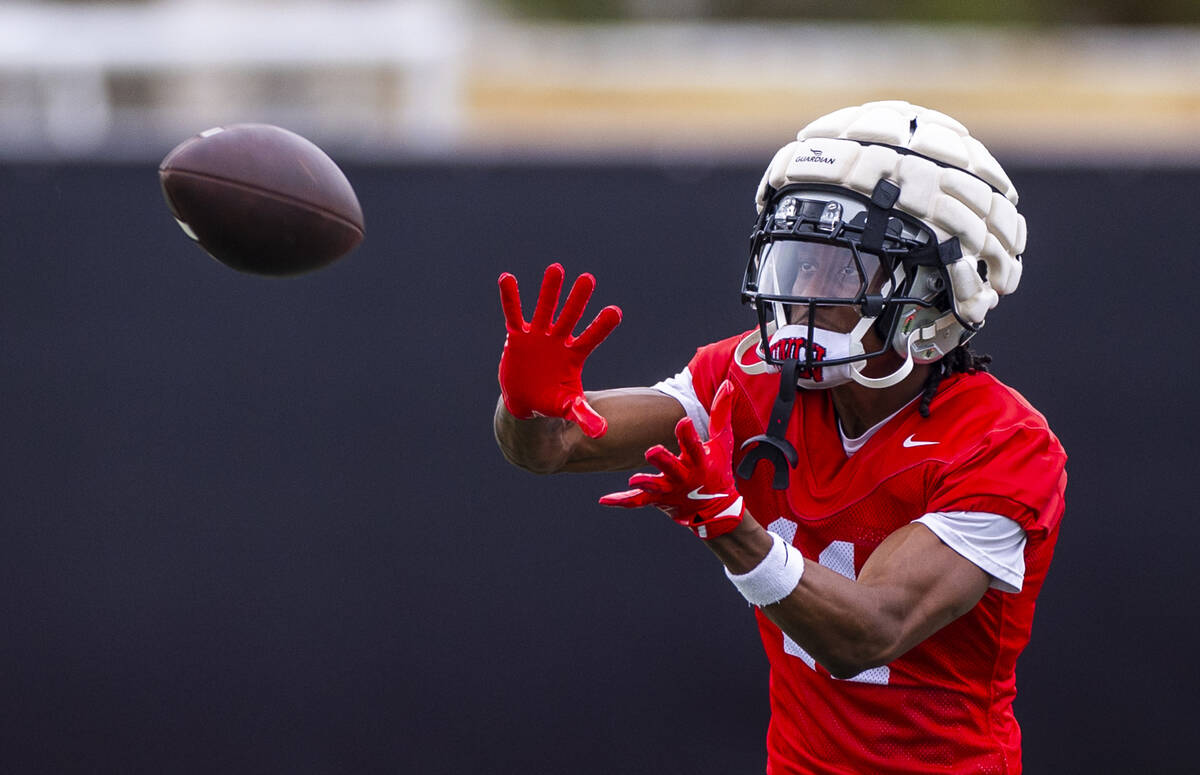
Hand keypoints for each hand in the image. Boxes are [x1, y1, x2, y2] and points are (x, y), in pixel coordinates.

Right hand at [498, 263, 621, 437]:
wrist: (525, 402)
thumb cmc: (551, 403)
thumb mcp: (567, 409)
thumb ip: (583, 416)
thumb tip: (601, 432)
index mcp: (574, 356)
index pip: (591, 338)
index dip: (601, 325)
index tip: (615, 311)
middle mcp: (558, 341)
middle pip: (570, 317)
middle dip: (577, 299)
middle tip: (588, 279)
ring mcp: (538, 337)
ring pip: (544, 309)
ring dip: (549, 290)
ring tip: (557, 268)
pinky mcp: (517, 338)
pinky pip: (513, 315)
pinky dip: (510, 298)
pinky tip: (507, 278)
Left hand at [599, 381, 742, 538]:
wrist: (715, 509)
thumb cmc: (717, 469)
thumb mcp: (722, 441)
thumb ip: (721, 413)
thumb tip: (726, 385)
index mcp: (700, 460)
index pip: (694, 445)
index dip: (688, 435)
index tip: (683, 422)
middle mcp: (685, 476)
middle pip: (673, 468)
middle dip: (664, 461)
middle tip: (652, 451)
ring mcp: (670, 490)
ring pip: (655, 487)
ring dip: (644, 483)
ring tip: (633, 480)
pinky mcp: (658, 500)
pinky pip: (638, 501)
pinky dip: (622, 501)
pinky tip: (605, 499)